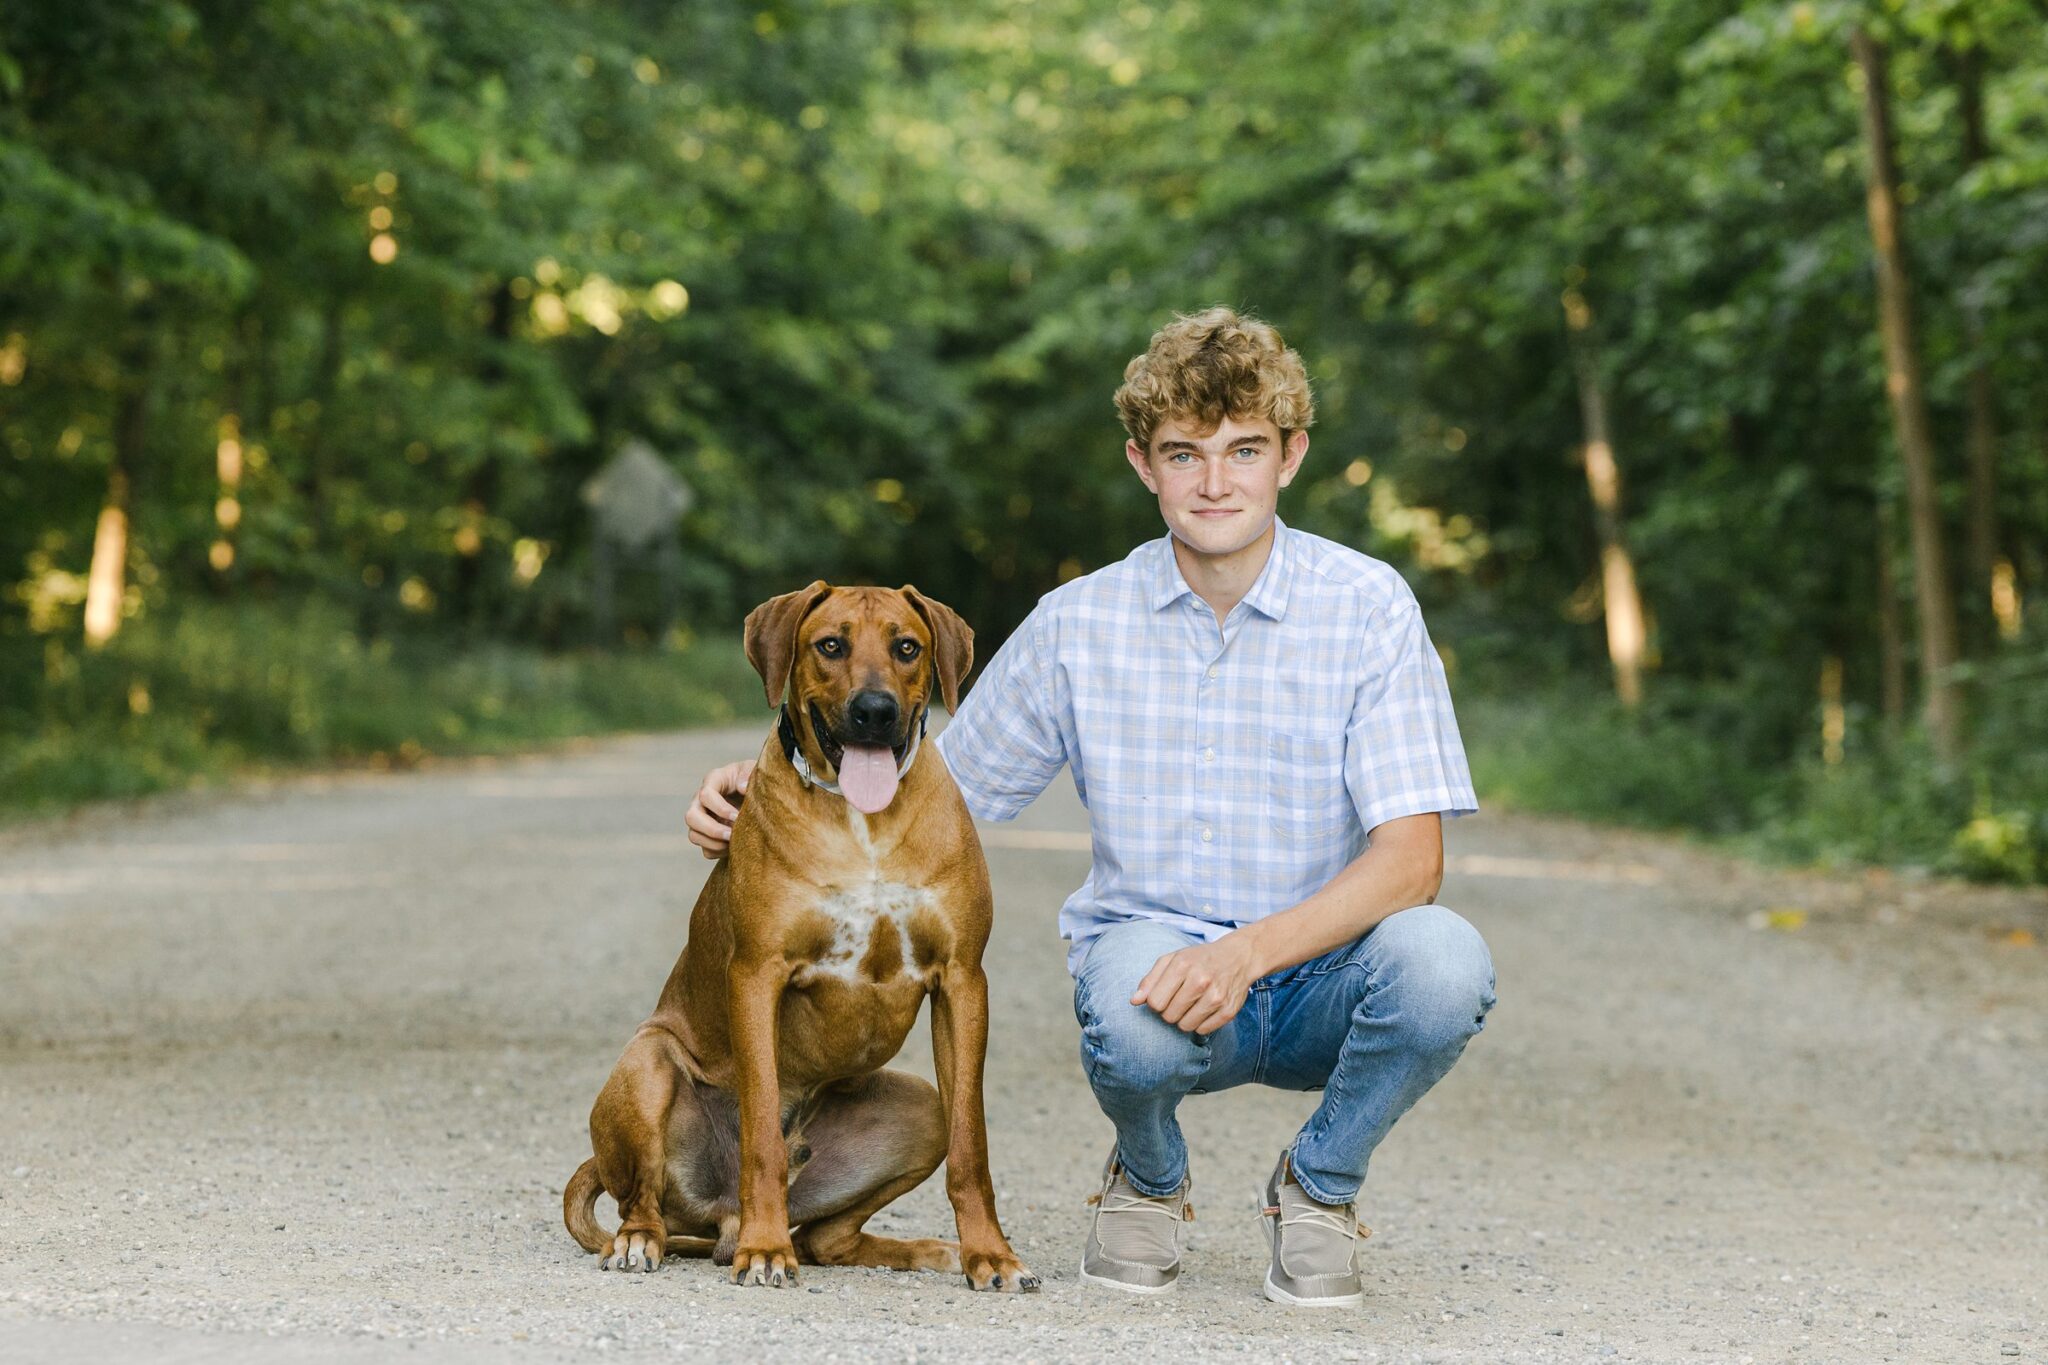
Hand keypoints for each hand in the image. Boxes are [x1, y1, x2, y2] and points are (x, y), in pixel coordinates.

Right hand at [684, 759, 755, 858]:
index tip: (738, 816)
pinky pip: (706, 850)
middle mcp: (701, 800)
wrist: (759, 794)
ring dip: (714, 843)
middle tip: (732, 835)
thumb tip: (742, 787)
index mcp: (713, 780)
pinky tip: (734, 847)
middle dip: (712, 829)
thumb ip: (748, 774)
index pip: (705, 795)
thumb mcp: (754, 769)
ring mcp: (702, 819)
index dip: (720, 808)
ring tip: (734, 842)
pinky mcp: (707, 835)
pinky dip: (719, 851)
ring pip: (694, 835)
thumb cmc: (754, 778)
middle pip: (691, 817)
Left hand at [1131, 933, 1260, 1035]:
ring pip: (1185, 1026)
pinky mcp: (1228, 1011)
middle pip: (1168, 1016)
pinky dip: (1201, 1023)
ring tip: (1192, 1004)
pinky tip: (1205, 1009)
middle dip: (1170, 1011)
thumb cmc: (1200, 959)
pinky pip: (1202, 1031)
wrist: (1239, 957)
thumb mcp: (1173, 960)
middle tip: (1180, 999)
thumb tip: (1134, 1002)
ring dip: (1184, 1019)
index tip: (1164, 995)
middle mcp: (1200, 981)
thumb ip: (1150, 980)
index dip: (1156, 1002)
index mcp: (1182, 965)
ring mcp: (1216, 997)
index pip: (1154, 1002)